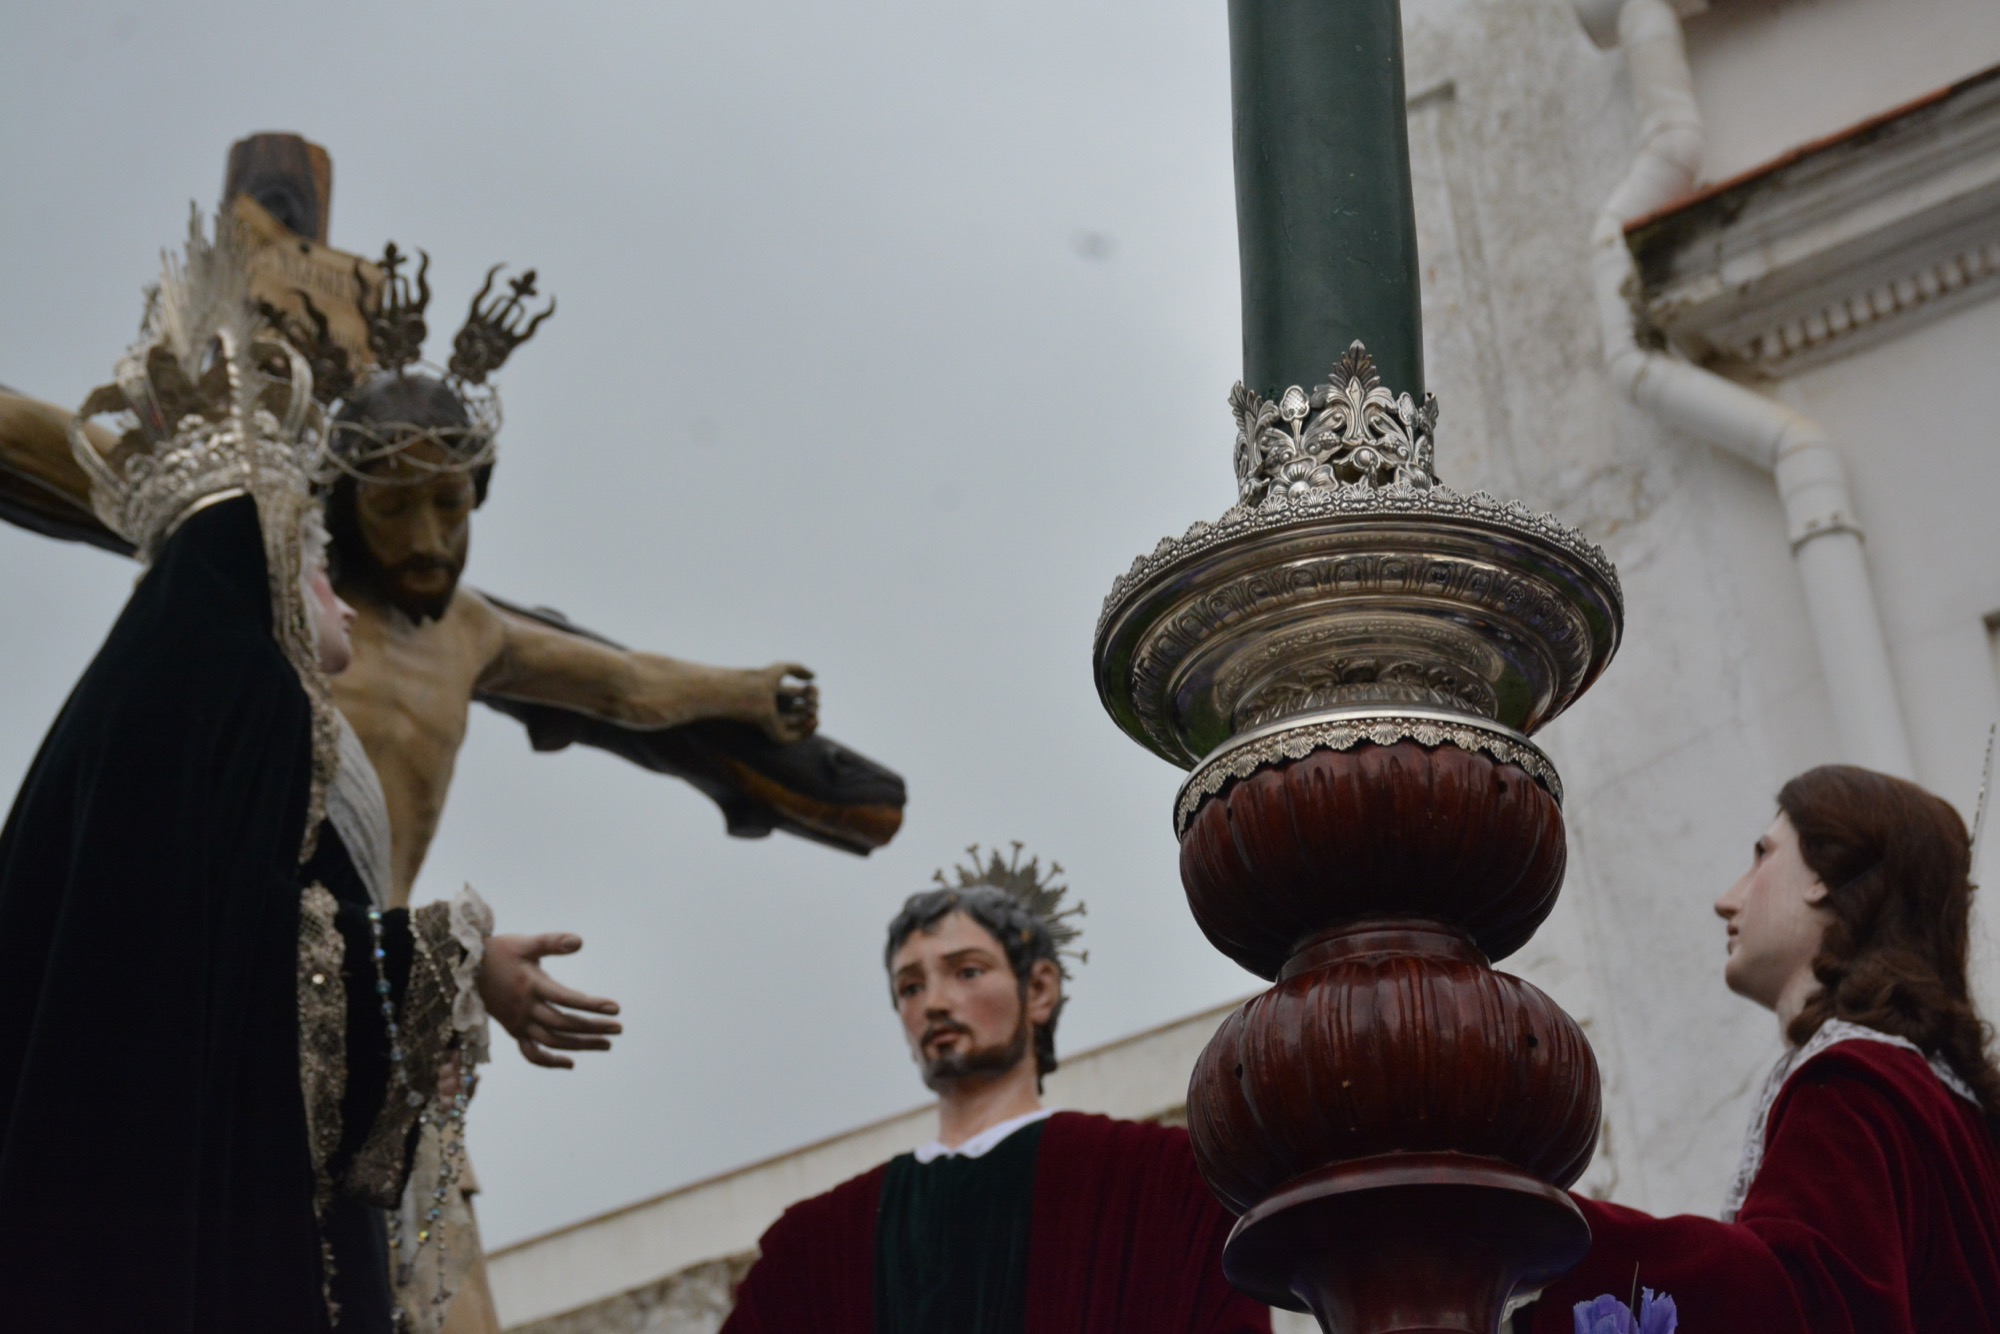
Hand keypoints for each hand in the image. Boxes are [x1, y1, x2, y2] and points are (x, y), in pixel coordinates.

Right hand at [477, 933, 621, 1069]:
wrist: (464, 968)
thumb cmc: (499, 951)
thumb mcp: (526, 942)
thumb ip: (553, 942)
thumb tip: (580, 942)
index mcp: (532, 985)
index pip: (568, 999)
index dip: (593, 1005)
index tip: (616, 1008)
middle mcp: (525, 1009)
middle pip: (564, 1025)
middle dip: (593, 1028)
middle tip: (618, 1029)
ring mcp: (518, 1023)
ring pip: (552, 1041)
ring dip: (580, 1045)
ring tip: (606, 1044)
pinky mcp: (512, 1031)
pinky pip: (531, 1053)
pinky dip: (549, 1062)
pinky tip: (570, 1063)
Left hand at [752, 662, 818, 742]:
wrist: (752, 695)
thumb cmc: (764, 680)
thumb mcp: (782, 668)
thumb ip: (799, 669)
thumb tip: (814, 677)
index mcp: (778, 694)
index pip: (801, 694)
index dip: (812, 691)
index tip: (812, 688)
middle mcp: (779, 710)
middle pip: (804, 708)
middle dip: (813, 704)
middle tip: (811, 700)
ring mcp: (778, 724)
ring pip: (803, 724)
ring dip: (814, 717)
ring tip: (813, 711)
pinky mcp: (778, 735)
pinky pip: (798, 737)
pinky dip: (809, 731)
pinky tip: (814, 721)